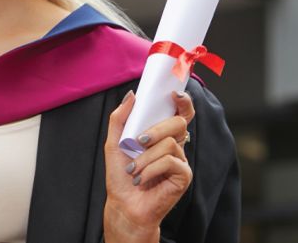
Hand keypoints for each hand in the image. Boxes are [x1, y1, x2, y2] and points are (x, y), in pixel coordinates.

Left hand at [102, 89, 195, 241]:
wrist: (123, 203)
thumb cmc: (121, 175)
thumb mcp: (114, 142)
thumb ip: (120, 117)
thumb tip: (132, 95)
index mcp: (161, 134)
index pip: (179, 112)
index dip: (182, 100)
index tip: (174, 93)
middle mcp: (174, 145)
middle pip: (178, 123)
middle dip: (156, 129)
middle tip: (138, 140)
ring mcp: (180, 160)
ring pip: (170, 143)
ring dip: (146, 157)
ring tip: (134, 169)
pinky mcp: (184, 176)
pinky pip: (171, 162)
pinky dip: (151, 169)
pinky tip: (141, 179)